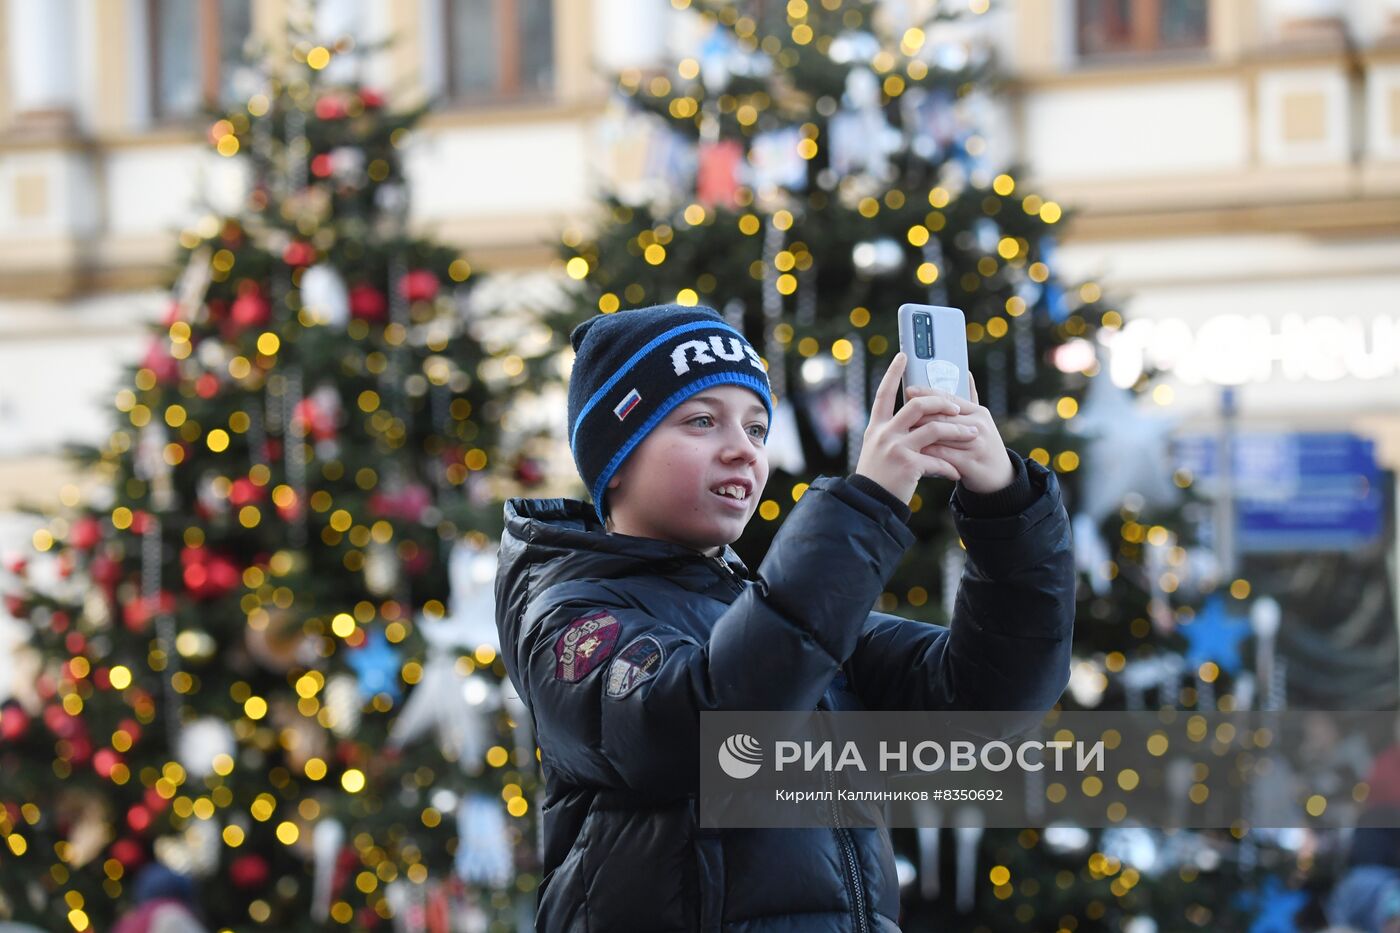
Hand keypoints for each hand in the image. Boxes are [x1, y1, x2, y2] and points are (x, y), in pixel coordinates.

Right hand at [854, 352, 979, 502]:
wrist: (870, 503)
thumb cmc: (878, 476)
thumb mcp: (878, 449)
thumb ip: (892, 432)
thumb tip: (916, 418)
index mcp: (877, 427)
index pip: (883, 393)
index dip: (892, 373)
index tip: (903, 355)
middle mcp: (884, 433)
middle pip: (917, 405)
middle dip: (941, 402)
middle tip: (957, 407)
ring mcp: (895, 448)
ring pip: (934, 429)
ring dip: (957, 431)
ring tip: (973, 435)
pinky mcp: (907, 465)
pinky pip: (937, 460)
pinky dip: (950, 466)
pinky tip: (957, 473)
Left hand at [905, 371, 1013, 493]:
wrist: (1000, 478)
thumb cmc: (982, 445)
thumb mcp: (979, 421)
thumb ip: (971, 399)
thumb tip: (966, 373)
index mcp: (978, 412)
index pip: (949, 398)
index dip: (927, 393)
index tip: (908, 390)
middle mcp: (978, 426)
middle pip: (941, 416)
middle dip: (917, 415)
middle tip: (899, 414)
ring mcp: (975, 445)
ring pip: (939, 435)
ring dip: (918, 434)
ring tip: (901, 432)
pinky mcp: (969, 463)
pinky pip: (941, 455)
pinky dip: (925, 453)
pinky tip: (911, 452)